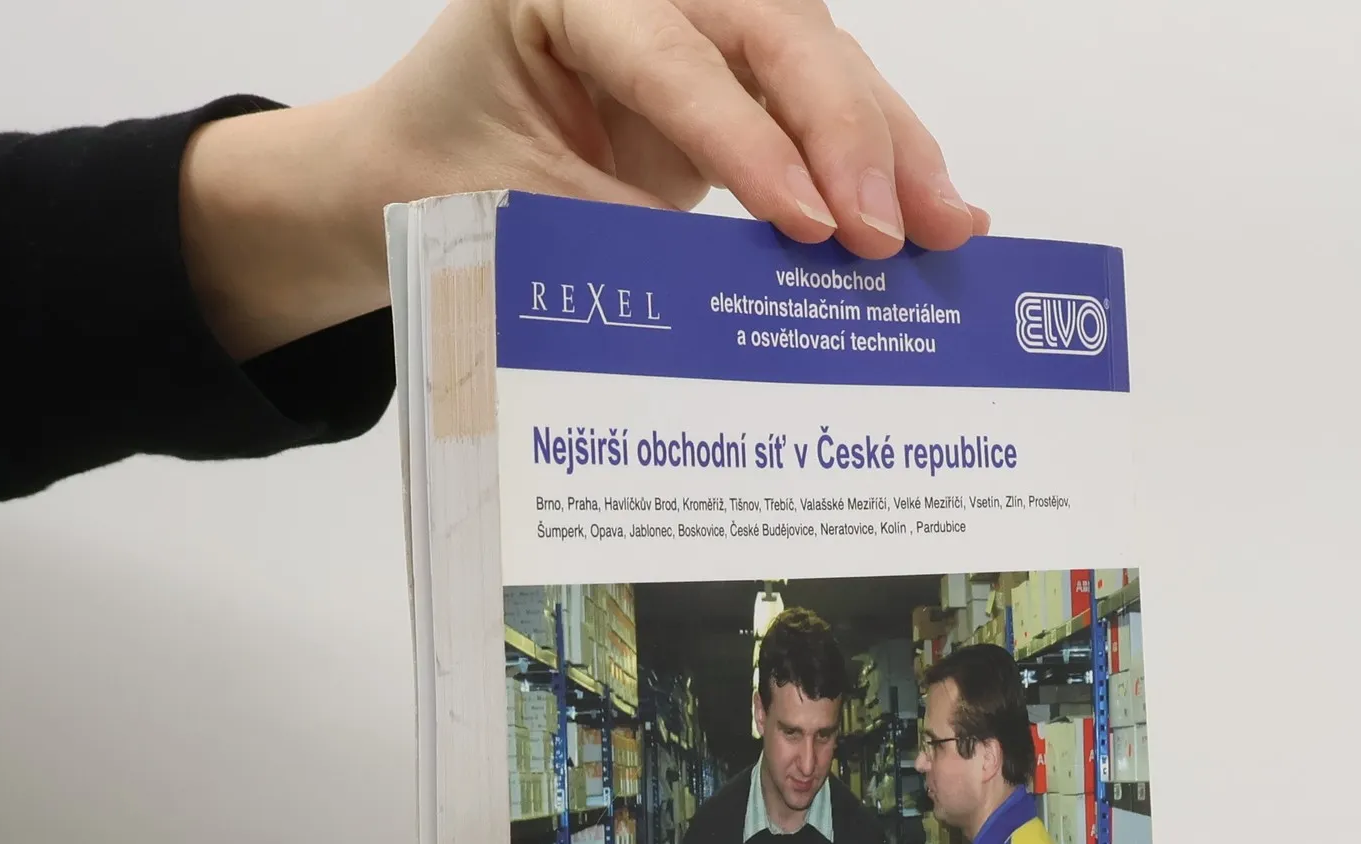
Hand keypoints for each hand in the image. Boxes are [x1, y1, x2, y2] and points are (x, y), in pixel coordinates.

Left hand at [181, 0, 989, 359]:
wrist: (410, 171)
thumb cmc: (442, 181)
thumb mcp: (516, 217)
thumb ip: (623, 240)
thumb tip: (750, 299)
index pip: (673, 60)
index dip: (747, 143)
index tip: (805, 223)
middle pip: (774, 33)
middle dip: (847, 135)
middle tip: (891, 233)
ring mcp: (699, 22)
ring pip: (819, 61)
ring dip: (892, 146)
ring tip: (950, 228)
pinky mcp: (735, 76)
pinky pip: (821, 105)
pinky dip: (880, 159)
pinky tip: (937, 209)